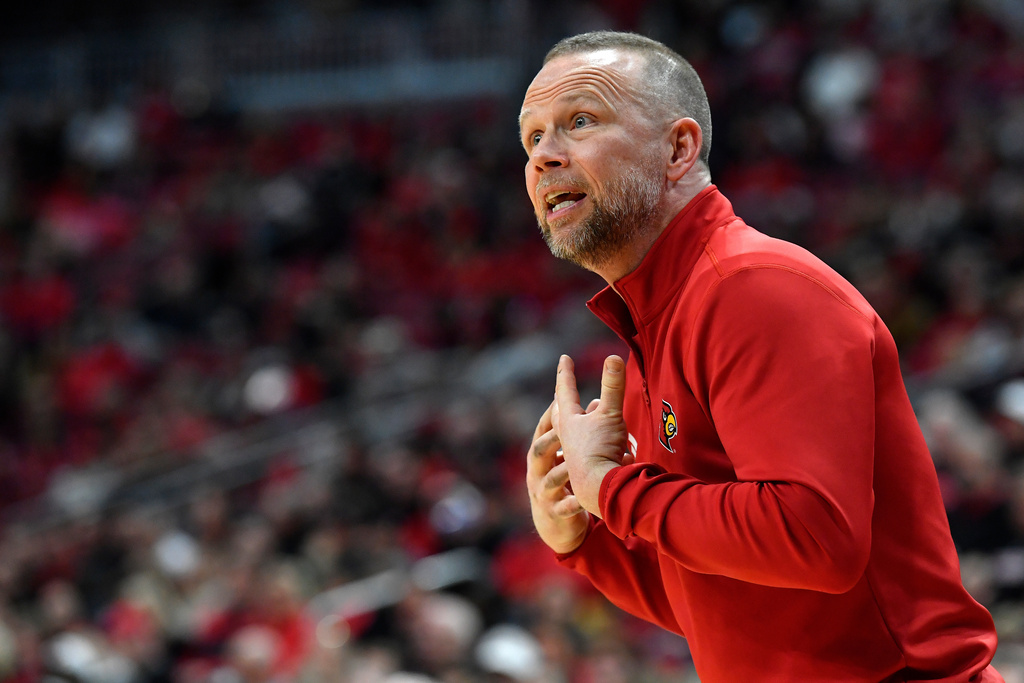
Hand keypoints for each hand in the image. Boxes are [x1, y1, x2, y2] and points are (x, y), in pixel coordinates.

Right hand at [526, 399, 589, 554]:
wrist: (556, 527)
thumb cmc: (563, 485)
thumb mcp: (566, 459)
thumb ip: (578, 433)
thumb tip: (595, 401)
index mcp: (541, 457)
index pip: (541, 431)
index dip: (549, 417)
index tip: (560, 401)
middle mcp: (537, 472)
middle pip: (538, 452)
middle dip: (550, 440)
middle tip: (563, 429)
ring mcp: (544, 493)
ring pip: (551, 479)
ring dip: (564, 470)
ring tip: (577, 464)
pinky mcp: (555, 513)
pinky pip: (564, 507)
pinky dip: (575, 502)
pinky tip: (586, 498)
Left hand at [553, 354, 632, 516]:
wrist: (599, 491)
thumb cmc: (599, 450)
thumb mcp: (608, 415)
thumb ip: (613, 387)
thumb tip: (614, 356)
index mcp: (568, 422)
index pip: (566, 391)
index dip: (566, 373)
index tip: (564, 358)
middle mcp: (568, 438)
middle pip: (564, 415)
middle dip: (566, 402)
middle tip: (562, 392)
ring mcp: (576, 456)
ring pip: (580, 434)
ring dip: (587, 424)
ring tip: (592, 416)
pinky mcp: (587, 472)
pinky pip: (596, 454)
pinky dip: (602, 448)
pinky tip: (611, 450)